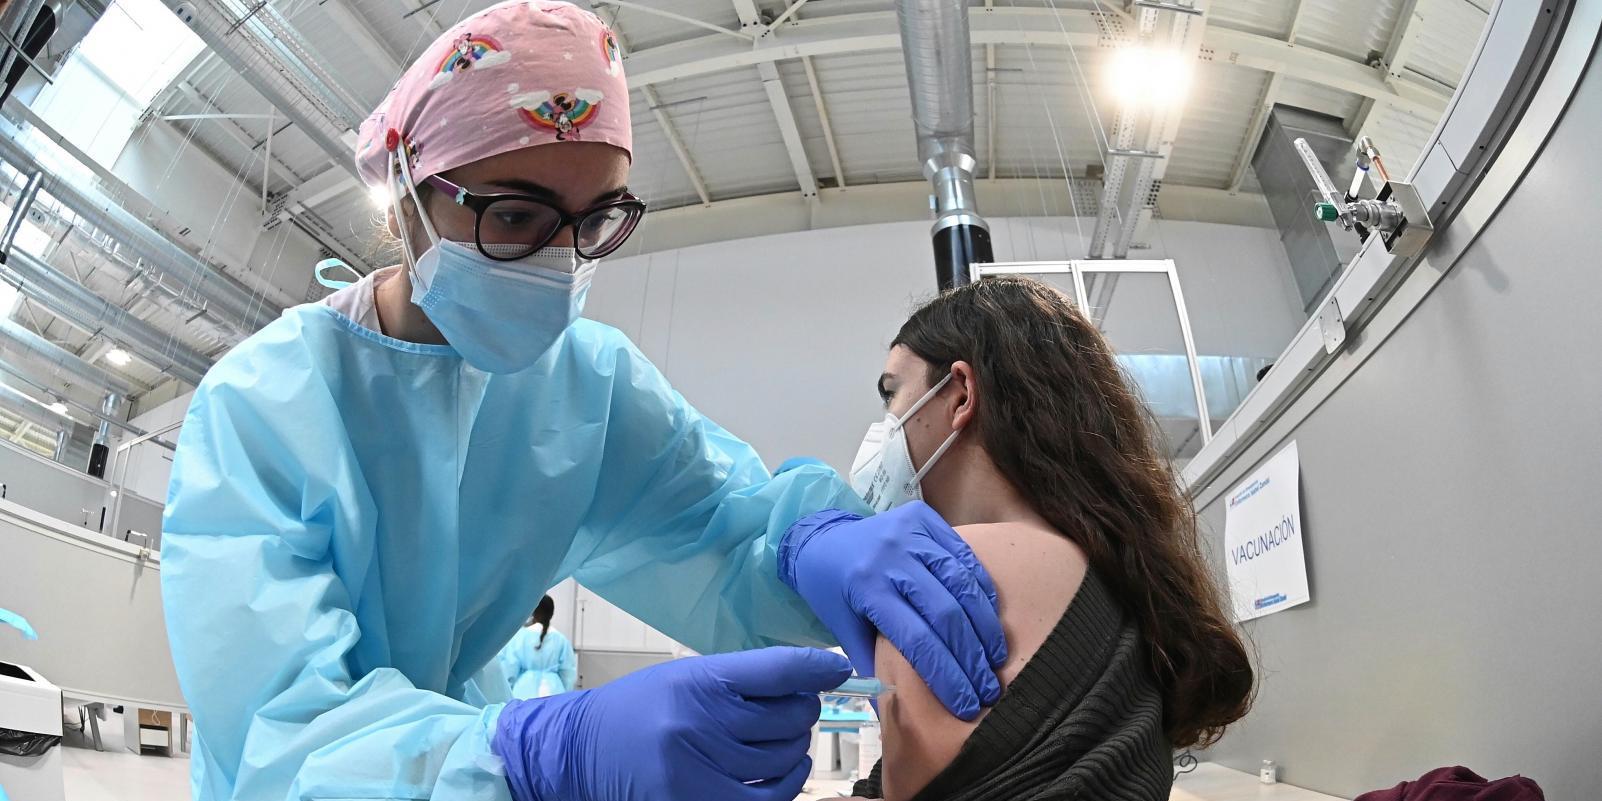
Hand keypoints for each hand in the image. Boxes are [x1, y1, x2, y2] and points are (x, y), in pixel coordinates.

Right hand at [493, 646, 850, 800]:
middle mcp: (700, 723)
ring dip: (793, 748)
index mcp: (698, 680)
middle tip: (790, 708)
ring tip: (779, 740)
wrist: (580, 754)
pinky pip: (771, 798)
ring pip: (785, 757)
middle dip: (801, 711)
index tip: (838, 669)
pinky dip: (788, 784)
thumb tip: (812, 679)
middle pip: (790, 716)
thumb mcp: (685, 678)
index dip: (818, 668)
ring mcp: (701, 769)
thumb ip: (742, 679)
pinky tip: (782, 771)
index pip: (778, 668)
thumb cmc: (639, 711)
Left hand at [779, 501, 1006, 719]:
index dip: (946, 675)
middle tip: (987, 689)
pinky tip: (989, 621)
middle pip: (945, 613)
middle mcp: (891, 556)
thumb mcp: (843, 630)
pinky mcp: (926, 519)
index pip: (917, 640)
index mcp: (867, 588)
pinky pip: (965, 556)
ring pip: (961, 583)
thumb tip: (899, 710)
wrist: (821, 538)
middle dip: (971, 658)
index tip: (965, 704)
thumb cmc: (832, 591)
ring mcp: (911, 533)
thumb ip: (873, 665)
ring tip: (994, 660)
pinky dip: (982, 590)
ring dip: (984, 627)